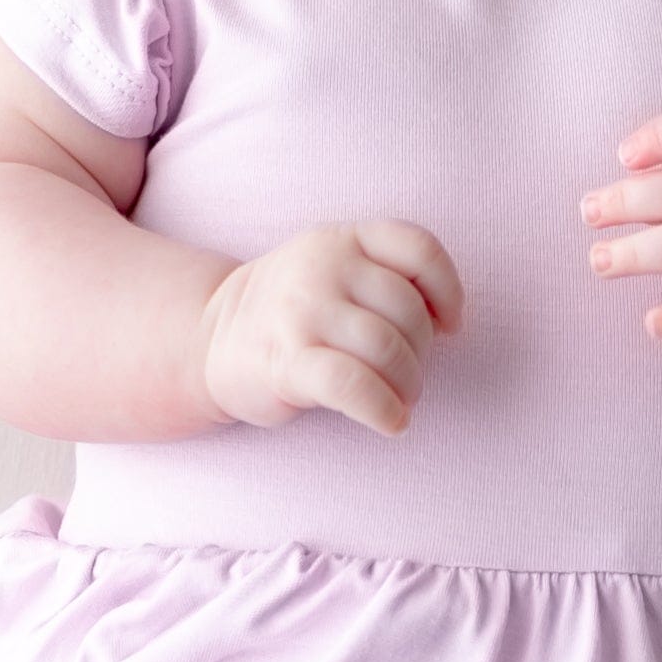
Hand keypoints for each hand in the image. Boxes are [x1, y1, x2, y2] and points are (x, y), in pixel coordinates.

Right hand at [193, 219, 462, 434]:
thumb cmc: (295, 311)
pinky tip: (392, 422)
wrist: (211, 338)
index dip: (448, 292)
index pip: (418, 249)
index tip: (449, 327)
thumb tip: (449, 322)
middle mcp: (322, 266)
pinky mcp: (287, 360)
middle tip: (406, 377)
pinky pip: (354, 386)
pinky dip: (384, 409)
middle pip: (408, 311)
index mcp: (343, 239)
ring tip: (398, 400)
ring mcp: (302, 311)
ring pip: (387, 349)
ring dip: (407, 386)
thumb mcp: (335, 268)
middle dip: (421, 355)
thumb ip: (386, 276)